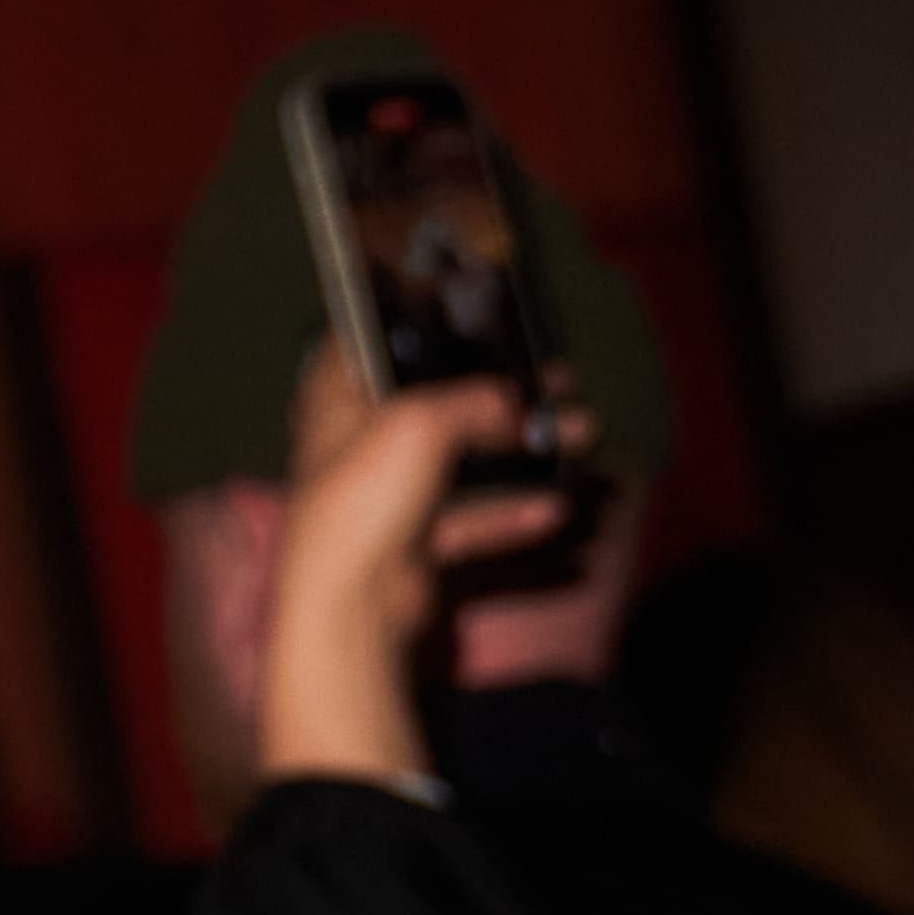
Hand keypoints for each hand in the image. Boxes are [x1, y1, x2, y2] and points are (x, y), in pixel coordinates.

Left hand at [258, 359, 585, 799]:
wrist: (351, 604)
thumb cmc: (363, 498)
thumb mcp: (421, 423)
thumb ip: (474, 401)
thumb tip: (515, 402)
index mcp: (336, 397)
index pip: (373, 339)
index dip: (417, 319)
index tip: (469, 310)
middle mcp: (356, 441)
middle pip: (434, 403)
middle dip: (497, 393)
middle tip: (551, 377)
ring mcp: (383, 494)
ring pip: (461, 461)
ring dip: (518, 450)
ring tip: (577, 433)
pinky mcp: (409, 543)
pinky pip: (469, 521)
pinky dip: (510, 514)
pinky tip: (554, 507)